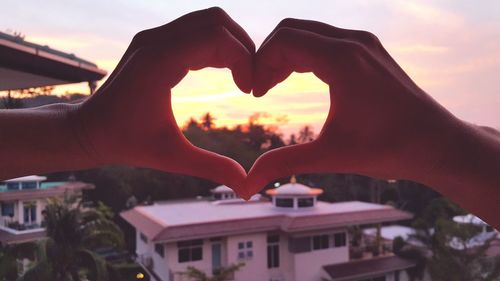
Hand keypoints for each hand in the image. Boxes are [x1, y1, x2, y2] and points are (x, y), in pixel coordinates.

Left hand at [73, 8, 253, 192]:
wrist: (89, 129)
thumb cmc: (127, 143)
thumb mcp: (172, 158)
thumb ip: (212, 168)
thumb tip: (247, 187)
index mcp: (158, 63)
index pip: (216, 37)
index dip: (244, 59)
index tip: (249, 91)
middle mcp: (155, 40)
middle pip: (217, 20)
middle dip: (243, 46)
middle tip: (251, 79)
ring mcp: (153, 36)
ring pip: (208, 20)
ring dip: (231, 44)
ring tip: (241, 76)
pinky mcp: (155, 40)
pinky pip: (196, 29)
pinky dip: (216, 44)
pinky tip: (223, 70)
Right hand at [246, 19, 466, 192]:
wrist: (437, 143)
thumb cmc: (389, 148)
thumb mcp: (330, 155)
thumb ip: (284, 162)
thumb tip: (247, 184)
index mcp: (343, 60)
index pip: (284, 41)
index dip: (260, 63)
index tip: (255, 94)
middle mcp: (354, 42)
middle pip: (292, 29)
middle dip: (268, 56)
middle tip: (259, 89)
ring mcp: (364, 43)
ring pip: (309, 32)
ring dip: (285, 54)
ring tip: (272, 85)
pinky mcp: (370, 50)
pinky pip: (325, 39)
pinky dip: (304, 53)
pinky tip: (298, 79)